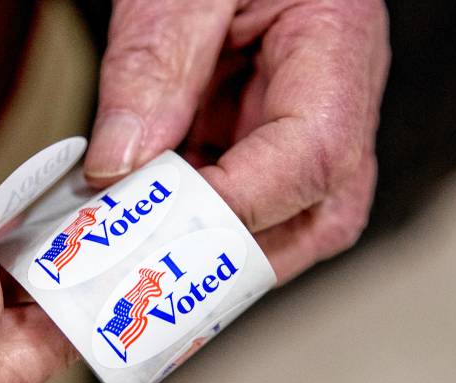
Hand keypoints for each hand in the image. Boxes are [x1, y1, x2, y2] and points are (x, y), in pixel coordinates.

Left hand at [85, 0, 389, 282]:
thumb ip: (152, 67)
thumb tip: (119, 165)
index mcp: (336, 47)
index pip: (313, 155)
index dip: (237, 202)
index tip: (157, 217)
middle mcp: (336, 103)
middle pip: (315, 219)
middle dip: (230, 255)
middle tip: (149, 262)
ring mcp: (304, 131)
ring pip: (283, 228)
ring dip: (208, 249)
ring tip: (139, 245)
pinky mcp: (266, 144)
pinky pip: (244, 206)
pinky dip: (193, 224)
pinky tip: (146, 220)